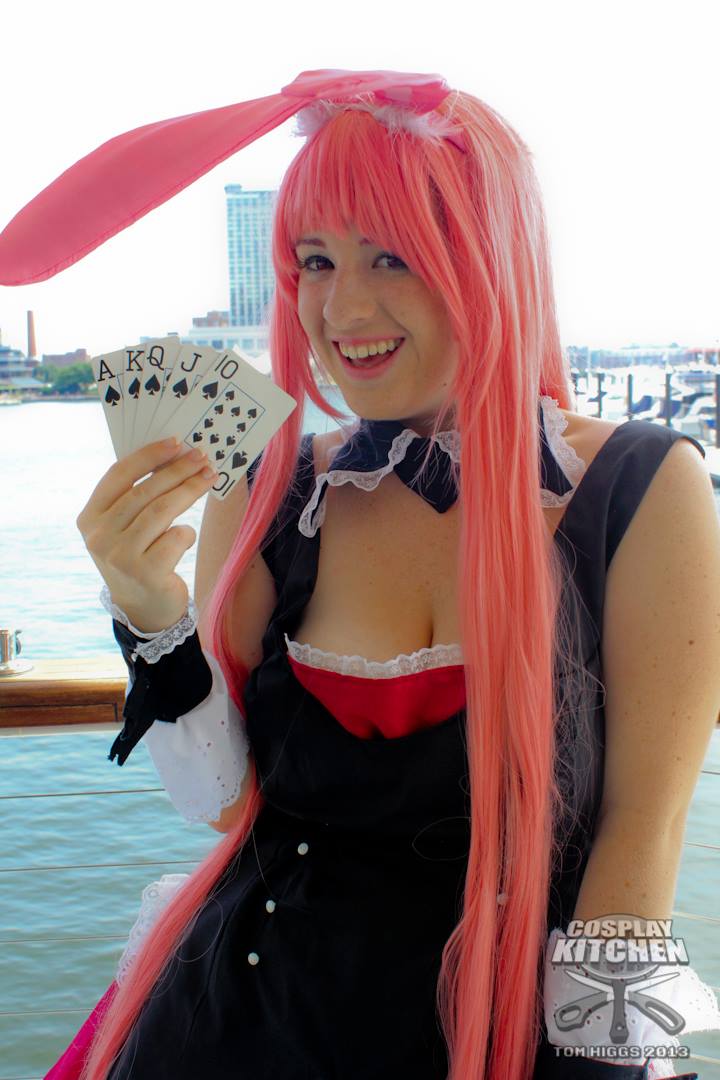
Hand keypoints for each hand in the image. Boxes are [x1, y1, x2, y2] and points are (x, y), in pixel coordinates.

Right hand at [76, 438, 217, 633]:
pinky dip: (186, 532)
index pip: (118, 475)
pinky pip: (175, 538)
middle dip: (177, 470)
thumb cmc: (139, 556)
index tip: (175, 442)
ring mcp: (120, 557)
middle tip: (202, 457)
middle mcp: (99, 537)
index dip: (148, 455)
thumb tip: (173, 455)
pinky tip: (184, 536)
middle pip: (144, 492)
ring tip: (208, 477)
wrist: (144, 607)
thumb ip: (137, 497)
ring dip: (190, 490)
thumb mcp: (125, 527)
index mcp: (90, 518)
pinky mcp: (145, 573)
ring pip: (162, 511)